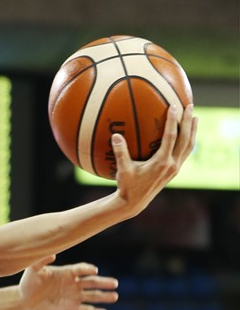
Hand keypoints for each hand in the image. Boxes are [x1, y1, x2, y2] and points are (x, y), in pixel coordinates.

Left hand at [19, 259, 117, 309]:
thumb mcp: (32, 271)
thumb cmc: (28, 284)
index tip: (94, 271)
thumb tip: (53, 254)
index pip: (81, 269)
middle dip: (103, 282)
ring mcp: (74, 296)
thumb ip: (41, 262)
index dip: (87, 269)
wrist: (25, 302)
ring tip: (115, 296)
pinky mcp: (72, 309)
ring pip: (93, 296)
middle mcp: (73, 284)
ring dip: (104, 296)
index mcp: (67, 272)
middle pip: (92, 282)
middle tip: (115, 283)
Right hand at [113, 103, 196, 217]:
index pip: (170, 137)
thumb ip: (120, 152)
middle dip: (188, 122)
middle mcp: (171, 165)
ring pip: (189, 147)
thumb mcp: (123, 169)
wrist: (134, 203)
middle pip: (185, 139)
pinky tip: (187, 134)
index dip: (173, 121)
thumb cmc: (127, 185)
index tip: (174, 106)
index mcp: (161, 162)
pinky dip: (188, 141)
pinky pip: (185, 153)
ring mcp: (175, 168)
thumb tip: (115, 135)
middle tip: (190, 106)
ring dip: (193, 131)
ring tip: (194, 118)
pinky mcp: (174, 171)